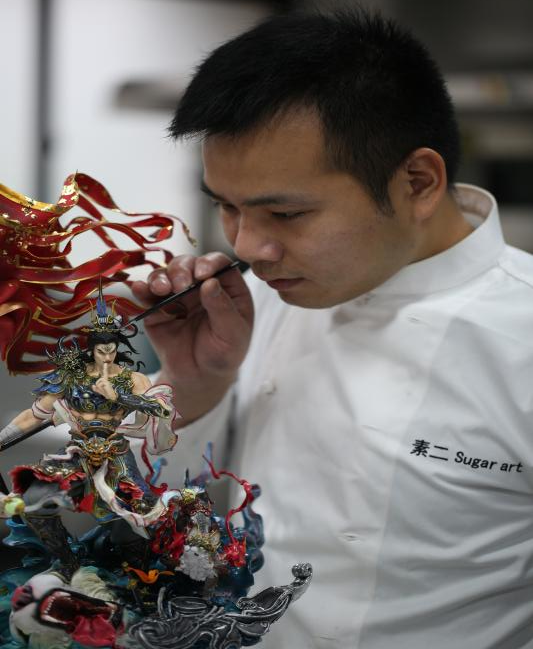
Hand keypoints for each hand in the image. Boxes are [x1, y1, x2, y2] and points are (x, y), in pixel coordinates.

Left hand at [93, 363, 116, 399]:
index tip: (105, 363)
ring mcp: (106, 381)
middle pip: (97, 382)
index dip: (105, 368)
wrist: (112, 397)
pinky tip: (104, 389)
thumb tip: (92, 385)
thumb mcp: (100, 391)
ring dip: (99, 388)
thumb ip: (96, 388)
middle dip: (98, 386)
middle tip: (103, 390)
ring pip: (97, 383)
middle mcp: (106, 379)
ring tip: (104, 390)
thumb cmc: (107, 394)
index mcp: (105, 380)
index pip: (104, 373)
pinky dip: (99, 388)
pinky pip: (98, 385)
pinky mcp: (106, 382)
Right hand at [131, 253, 253, 423]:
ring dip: (161, 277)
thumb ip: (223, 308)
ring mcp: (178, 295)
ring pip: (166, 274)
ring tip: (162, 290)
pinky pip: (147, 294)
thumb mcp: (233, 333)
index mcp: (227, 287)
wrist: (200, 377)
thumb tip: (211, 282)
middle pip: (189, 264)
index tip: (202, 274)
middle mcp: (201, 285)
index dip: (209, 263)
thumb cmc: (224, 353)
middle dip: (182, 269)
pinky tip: (139, 289)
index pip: (219, 264)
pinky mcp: (157, 309)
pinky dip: (141, 289)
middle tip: (181, 285)